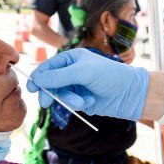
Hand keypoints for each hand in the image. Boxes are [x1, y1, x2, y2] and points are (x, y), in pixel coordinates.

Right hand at [26, 48, 149, 120]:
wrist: (131, 94)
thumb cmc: (111, 76)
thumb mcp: (83, 73)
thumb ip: (59, 76)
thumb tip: (37, 78)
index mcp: (73, 58)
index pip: (49, 66)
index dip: (39, 76)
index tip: (32, 87)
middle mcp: (73, 71)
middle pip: (51, 82)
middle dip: (50, 92)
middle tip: (45, 103)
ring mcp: (77, 86)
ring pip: (60, 95)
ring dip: (68, 100)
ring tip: (81, 103)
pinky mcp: (82, 100)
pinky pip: (70, 104)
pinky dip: (78, 105)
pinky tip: (90, 103)